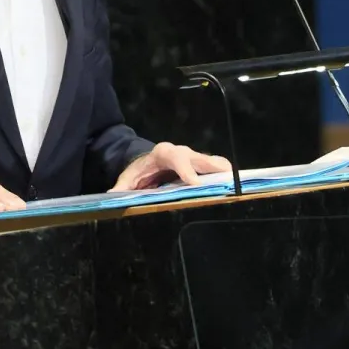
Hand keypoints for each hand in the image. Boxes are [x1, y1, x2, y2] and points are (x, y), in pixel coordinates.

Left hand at [110, 142, 232, 190]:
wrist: (145, 159)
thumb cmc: (139, 170)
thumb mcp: (127, 178)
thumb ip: (121, 187)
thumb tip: (111, 196)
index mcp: (163, 154)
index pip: (177, 158)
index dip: (187, 170)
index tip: (196, 184)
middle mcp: (181, 152)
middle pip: (199, 158)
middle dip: (213, 169)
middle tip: (227, 182)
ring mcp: (192, 157)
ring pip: (212, 162)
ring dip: (223, 173)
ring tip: (236, 186)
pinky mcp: (198, 164)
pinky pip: (214, 168)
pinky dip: (223, 176)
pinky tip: (231, 187)